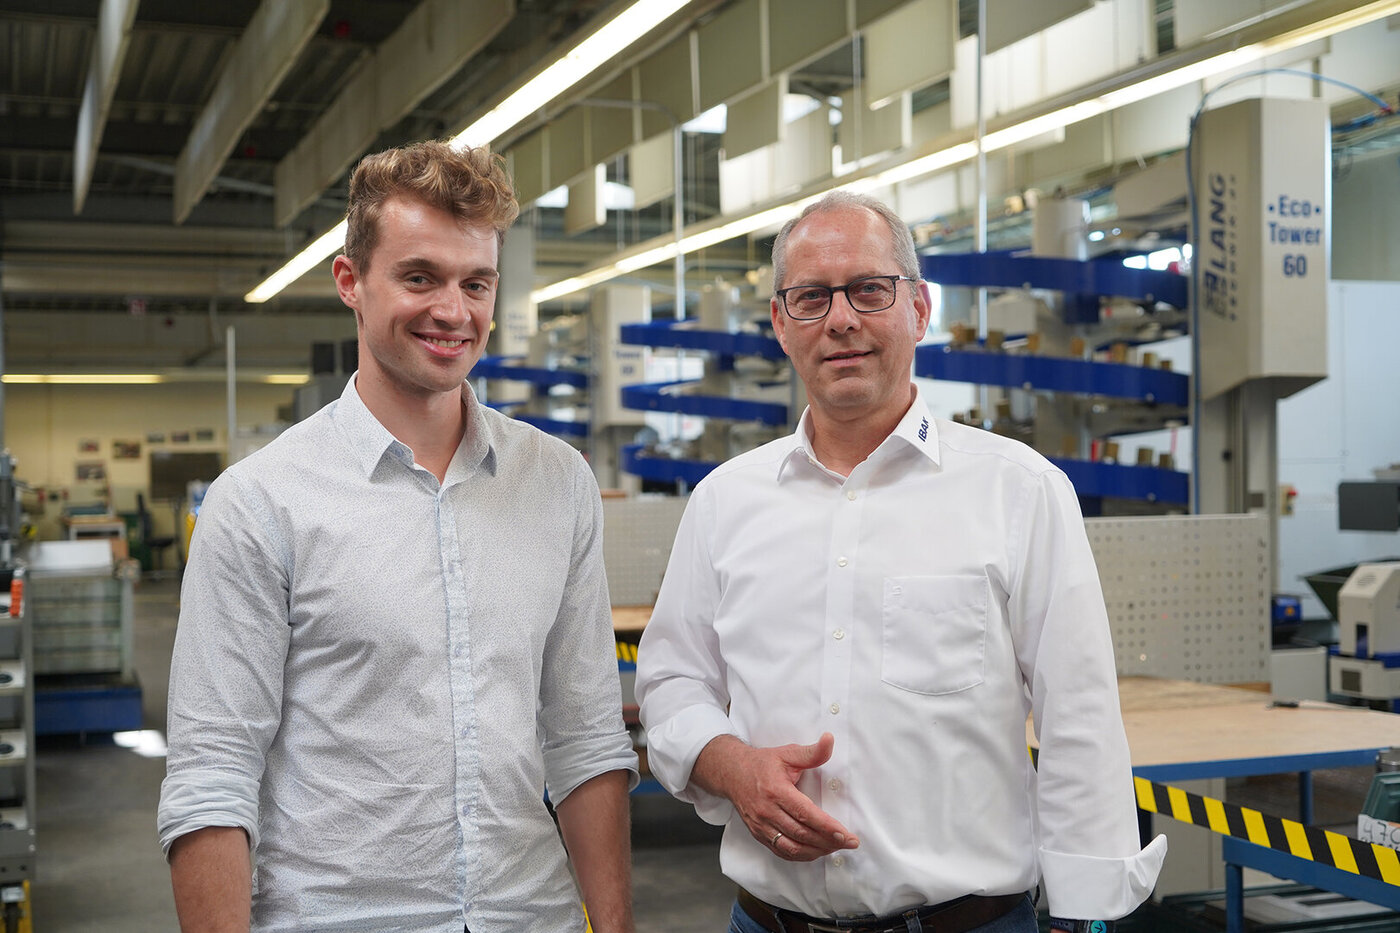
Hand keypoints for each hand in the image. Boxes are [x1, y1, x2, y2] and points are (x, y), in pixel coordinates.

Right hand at [691, 733, 858, 861]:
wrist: (731, 773)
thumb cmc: (761, 764)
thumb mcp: (787, 753)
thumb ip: (811, 752)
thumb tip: (829, 740)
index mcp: (776, 790)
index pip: (805, 814)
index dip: (827, 827)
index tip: (846, 835)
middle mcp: (767, 811)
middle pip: (801, 834)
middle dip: (828, 841)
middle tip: (848, 843)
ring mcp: (761, 825)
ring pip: (792, 847)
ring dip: (816, 851)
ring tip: (835, 847)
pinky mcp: (758, 834)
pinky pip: (781, 851)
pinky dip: (800, 855)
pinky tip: (815, 851)